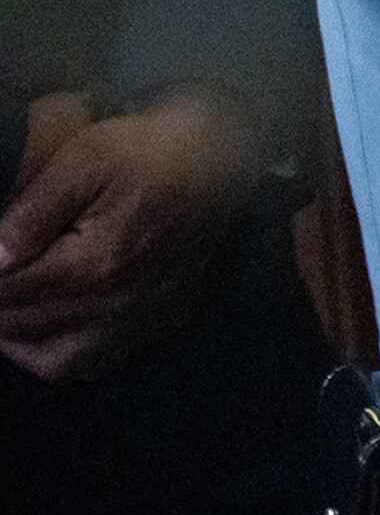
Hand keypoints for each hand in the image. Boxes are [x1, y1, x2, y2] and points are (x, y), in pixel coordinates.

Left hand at [0, 87, 269, 383]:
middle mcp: (115, 306)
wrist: (223, 158)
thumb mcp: (86, 158)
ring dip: (17, 340)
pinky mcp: (160, 321)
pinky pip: (96, 363)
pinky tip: (49, 326)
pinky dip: (61, 355)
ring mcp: (141, 320)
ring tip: (6, 309)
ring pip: (54, 361)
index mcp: (92, 265)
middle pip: (24, 327)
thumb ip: (32, 211)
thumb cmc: (149, 151)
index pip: (7, 293)